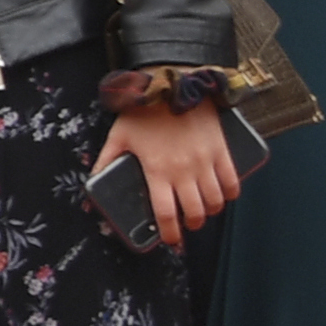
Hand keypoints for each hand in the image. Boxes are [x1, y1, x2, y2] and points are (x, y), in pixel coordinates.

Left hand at [98, 102, 245, 244]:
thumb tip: (92, 179)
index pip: (166, 214)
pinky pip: (233, 182)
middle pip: (194, 213)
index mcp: (157, 171)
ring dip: (210, 211)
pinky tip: (223, 195)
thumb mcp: (118, 136)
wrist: (173, 85)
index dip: (169, 233)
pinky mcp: (222, 152)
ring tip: (203, 210)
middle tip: (187, 224)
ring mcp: (206, 162)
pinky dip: (230, 194)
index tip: (169, 240)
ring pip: (215, 202)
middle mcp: (184, 171)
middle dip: (192, 224)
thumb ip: (106, 160)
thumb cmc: (143, 111)